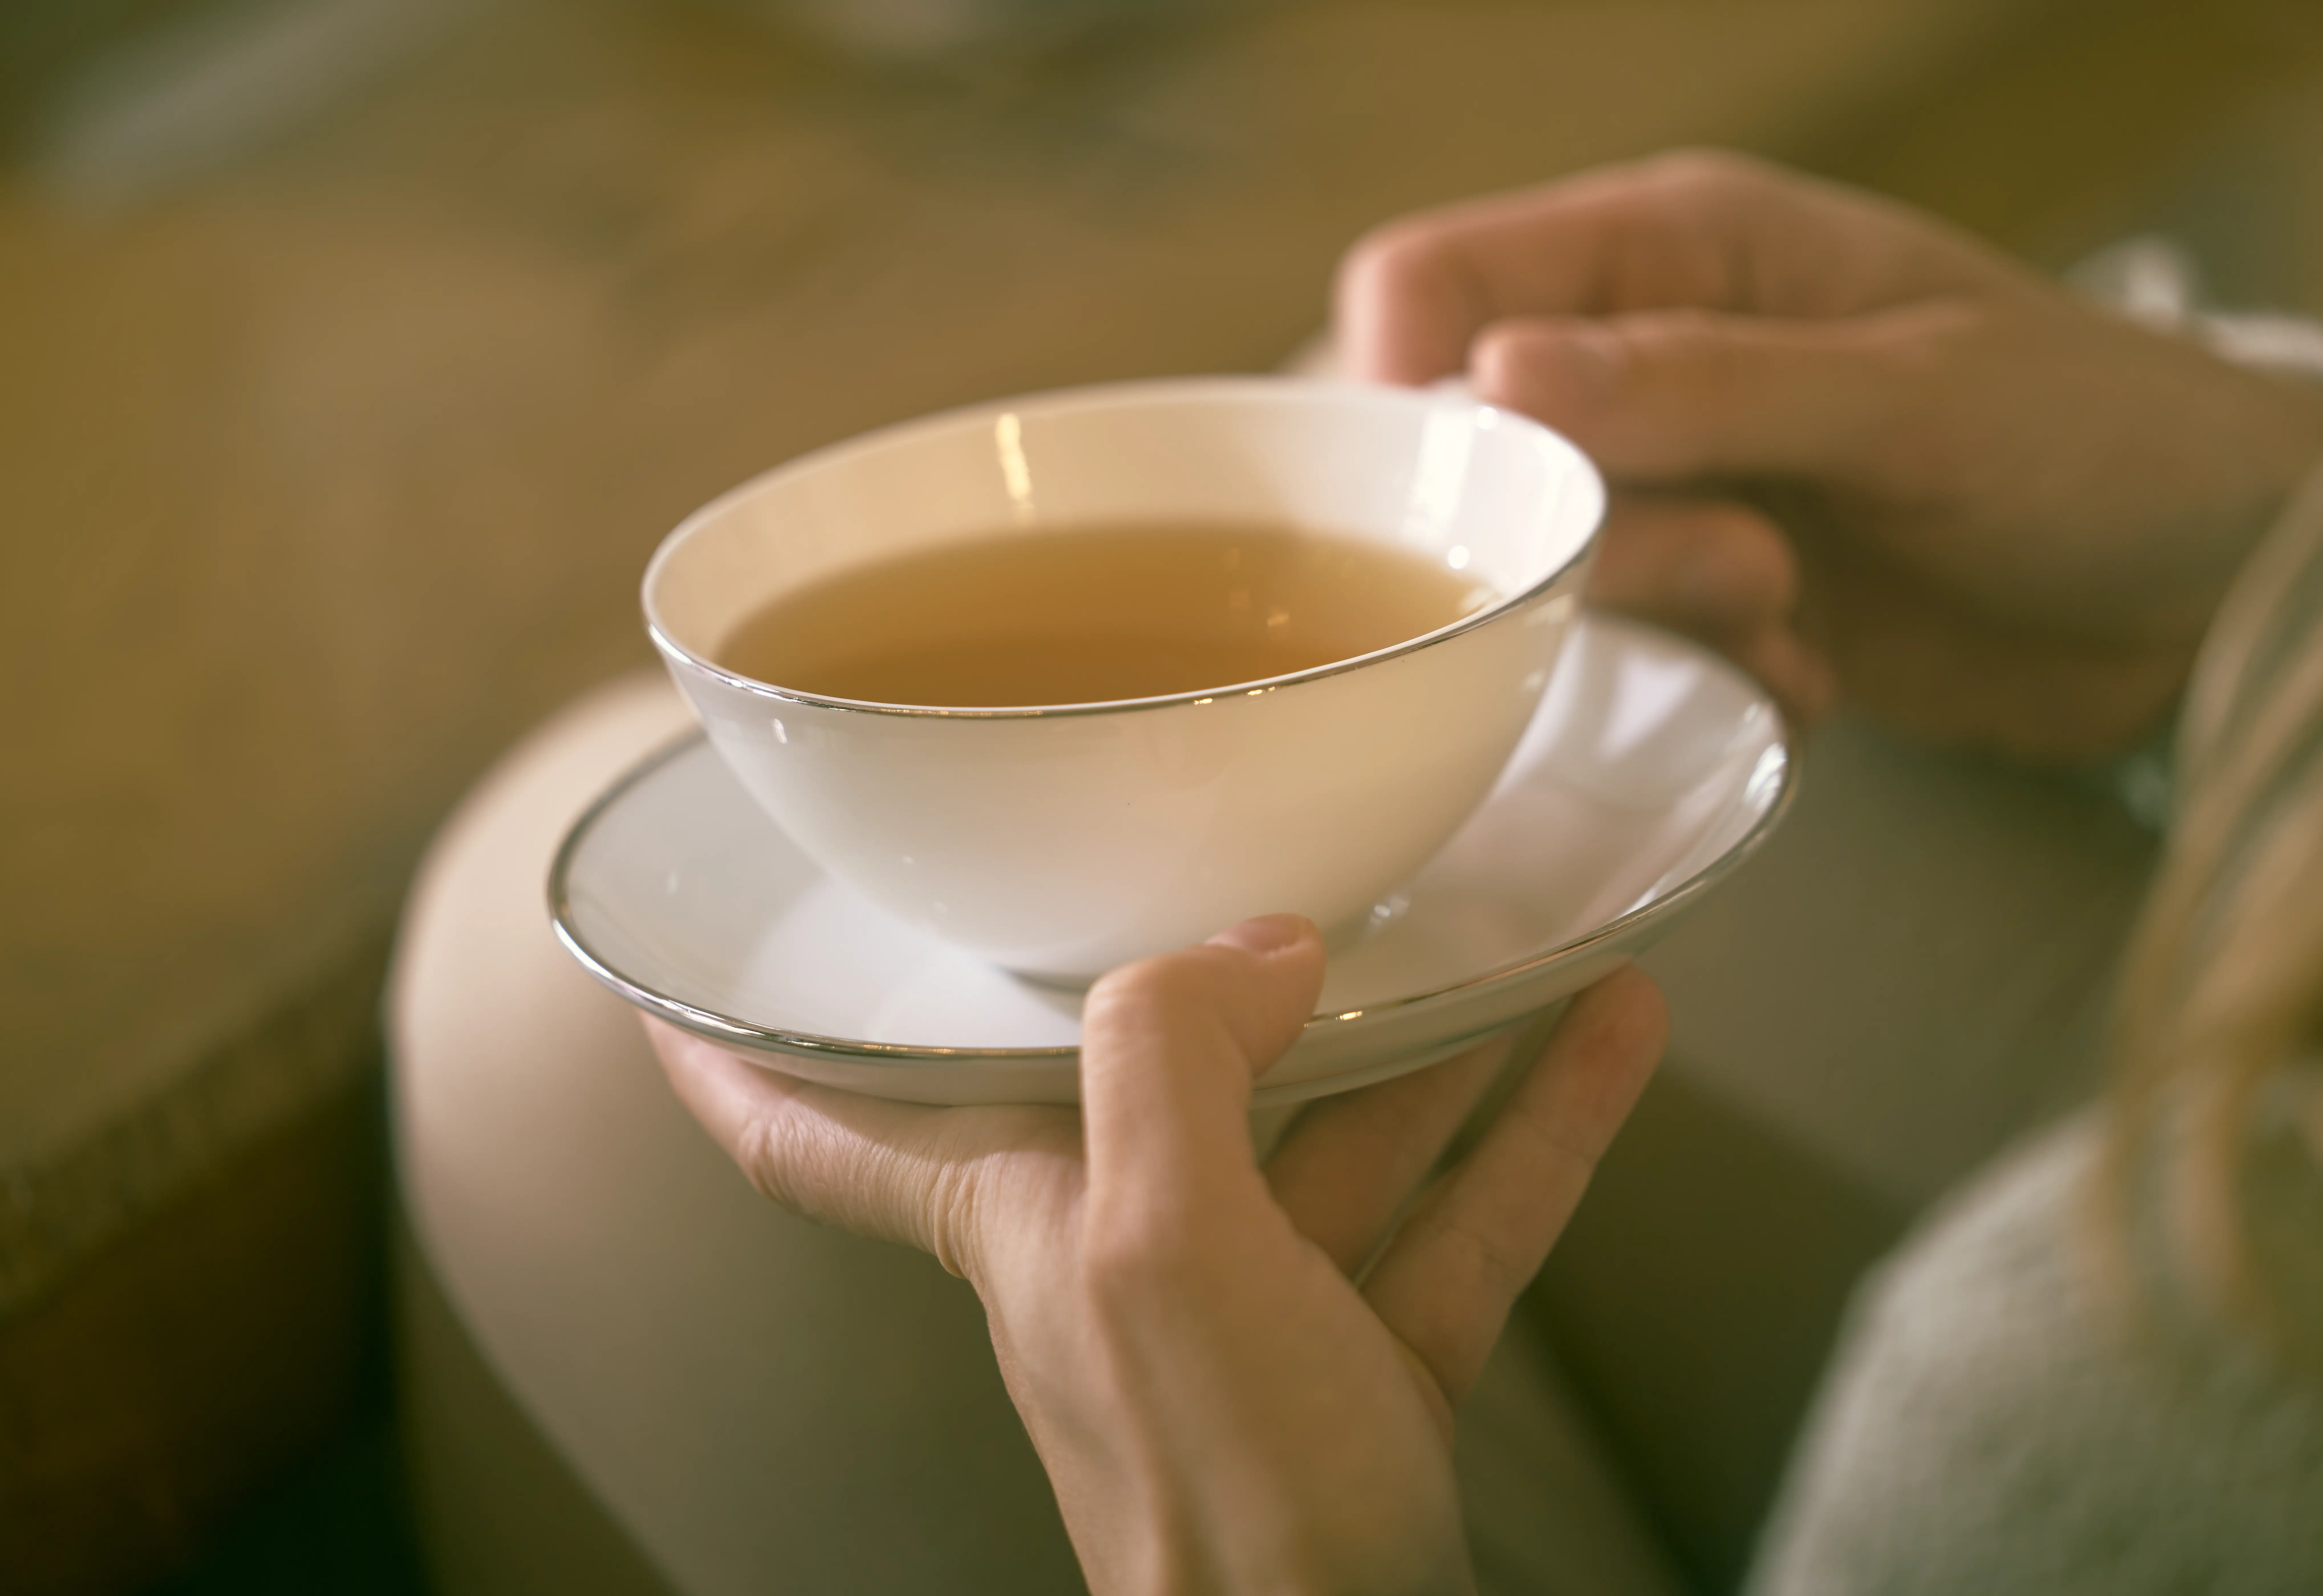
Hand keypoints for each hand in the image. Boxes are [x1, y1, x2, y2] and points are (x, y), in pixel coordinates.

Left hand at [645, 917, 1667, 1594]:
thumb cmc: (1225, 1503)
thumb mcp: (1158, 1249)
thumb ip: (1169, 1059)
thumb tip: (1253, 948)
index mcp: (1028, 1225)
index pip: (821, 1132)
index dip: (733, 1056)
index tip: (676, 978)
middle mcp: (1129, 1259)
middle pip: (1152, 1085)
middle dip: (1202, 978)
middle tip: (1243, 861)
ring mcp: (1263, 1320)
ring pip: (1346, 1131)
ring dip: (1437, 1034)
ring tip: (1522, 924)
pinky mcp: (1377, 1373)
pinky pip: (1461, 1213)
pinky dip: (1533, 1124)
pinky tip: (1603, 1032)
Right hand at [1337, 150, 2322, 758]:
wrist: (2212, 584)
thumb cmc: (2104, 435)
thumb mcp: (1916, 392)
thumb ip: (1703, 384)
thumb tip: (1493, 378)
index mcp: (1678, 251)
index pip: (1432, 286)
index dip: (1408, 390)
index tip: (1467, 504)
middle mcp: (1649, 358)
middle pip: (1463, 443)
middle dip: (1555, 532)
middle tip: (1728, 566)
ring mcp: (1679, 482)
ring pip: (1540, 557)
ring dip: (1645, 614)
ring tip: (1785, 617)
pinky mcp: (1715, 593)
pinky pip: (1623, 646)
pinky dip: (1698, 673)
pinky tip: (1808, 670)